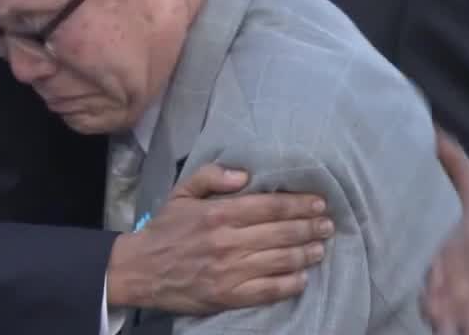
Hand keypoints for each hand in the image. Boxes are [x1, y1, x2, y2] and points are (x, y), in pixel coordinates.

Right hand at [106, 163, 333, 314]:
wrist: (141, 269)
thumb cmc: (165, 229)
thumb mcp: (181, 193)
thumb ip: (211, 176)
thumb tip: (245, 173)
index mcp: (218, 213)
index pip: (270, 206)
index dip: (299, 204)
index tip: (319, 203)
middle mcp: (227, 241)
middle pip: (281, 232)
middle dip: (309, 227)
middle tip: (328, 225)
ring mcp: (229, 271)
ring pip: (279, 261)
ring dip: (305, 254)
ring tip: (320, 248)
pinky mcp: (228, 295)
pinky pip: (268, 290)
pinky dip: (289, 284)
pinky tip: (303, 277)